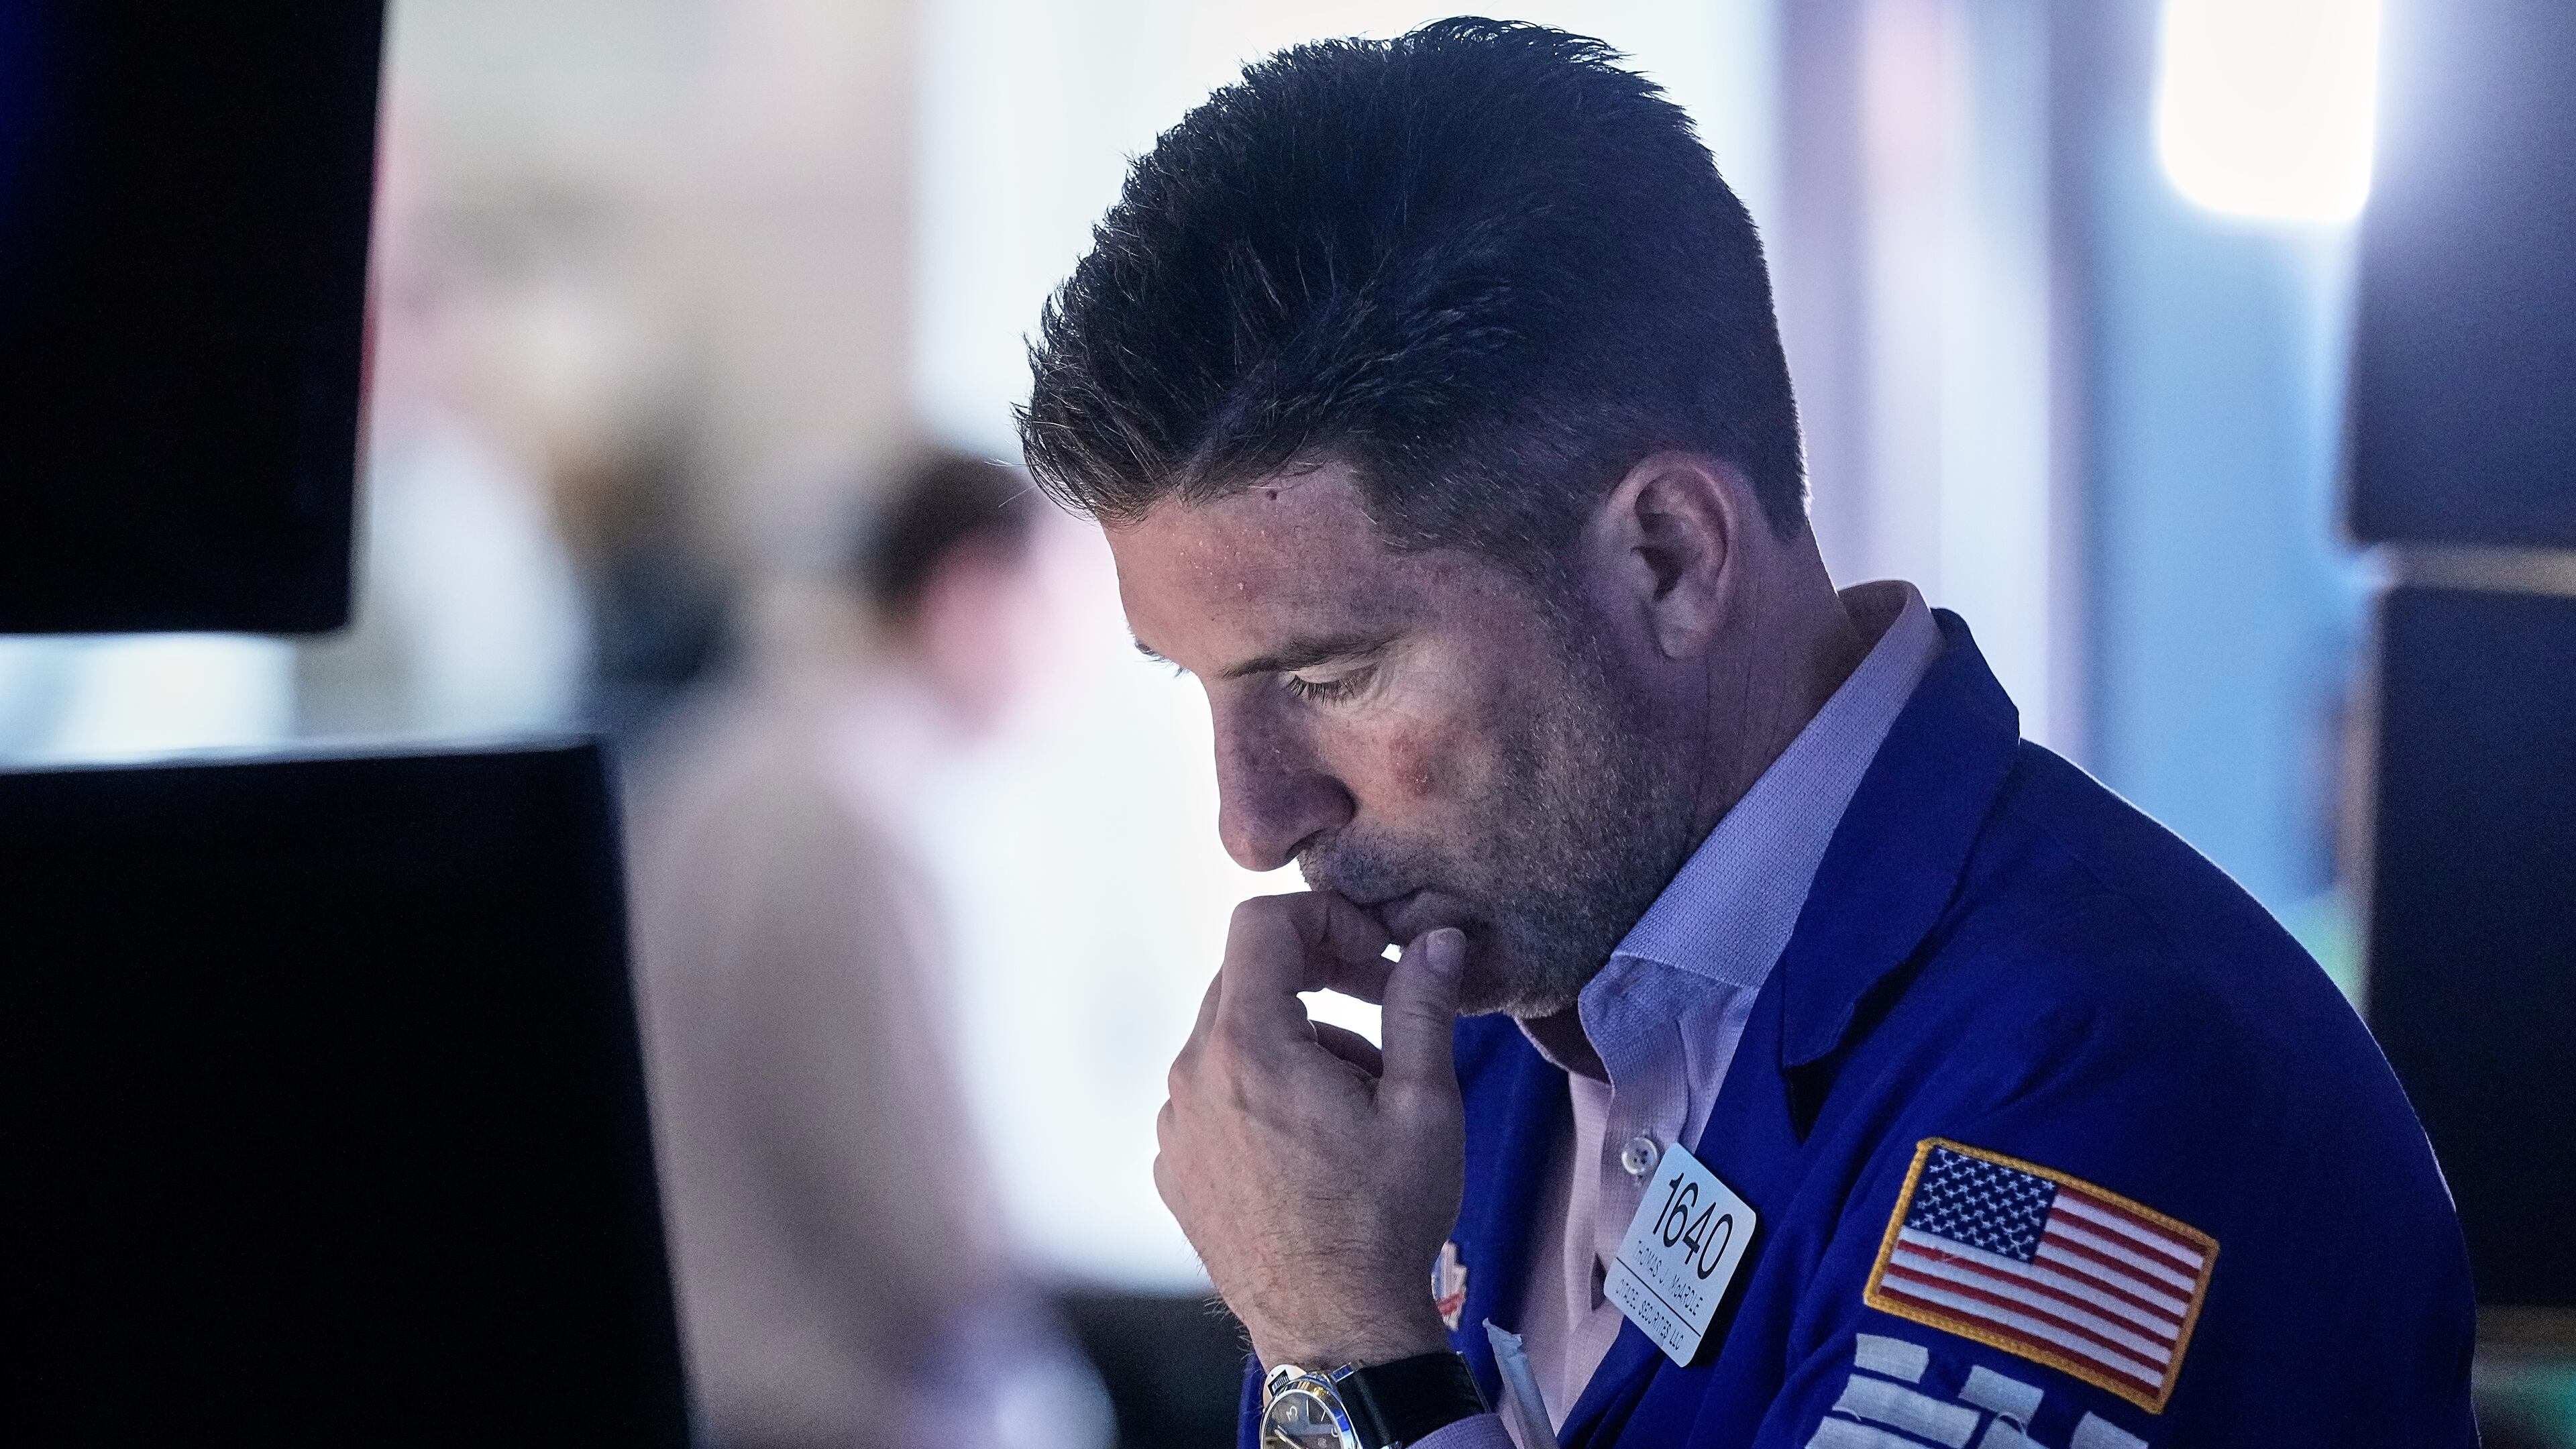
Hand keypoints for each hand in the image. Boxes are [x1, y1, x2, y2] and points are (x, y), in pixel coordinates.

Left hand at [1155, 892, 1468, 1370]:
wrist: (1337, 1332)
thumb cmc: (1384, 1222)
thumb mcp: (1423, 1106)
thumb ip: (1421, 1007)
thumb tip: (1434, 940)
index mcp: (1248, 1049)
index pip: (1259, 925)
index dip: (1322, 918)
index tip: (1371, 952)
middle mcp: (1192, 1078)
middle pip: (1245, 979)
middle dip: (1314, 977)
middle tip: (1379, 1009)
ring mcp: (1175, 1127)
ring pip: (1230, 1039)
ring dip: (1293, 1041)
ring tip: (1358, 1097)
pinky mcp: (1174, 1168)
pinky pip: (1212, 1095)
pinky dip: (1260, 1092)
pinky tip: (1312, 1141)